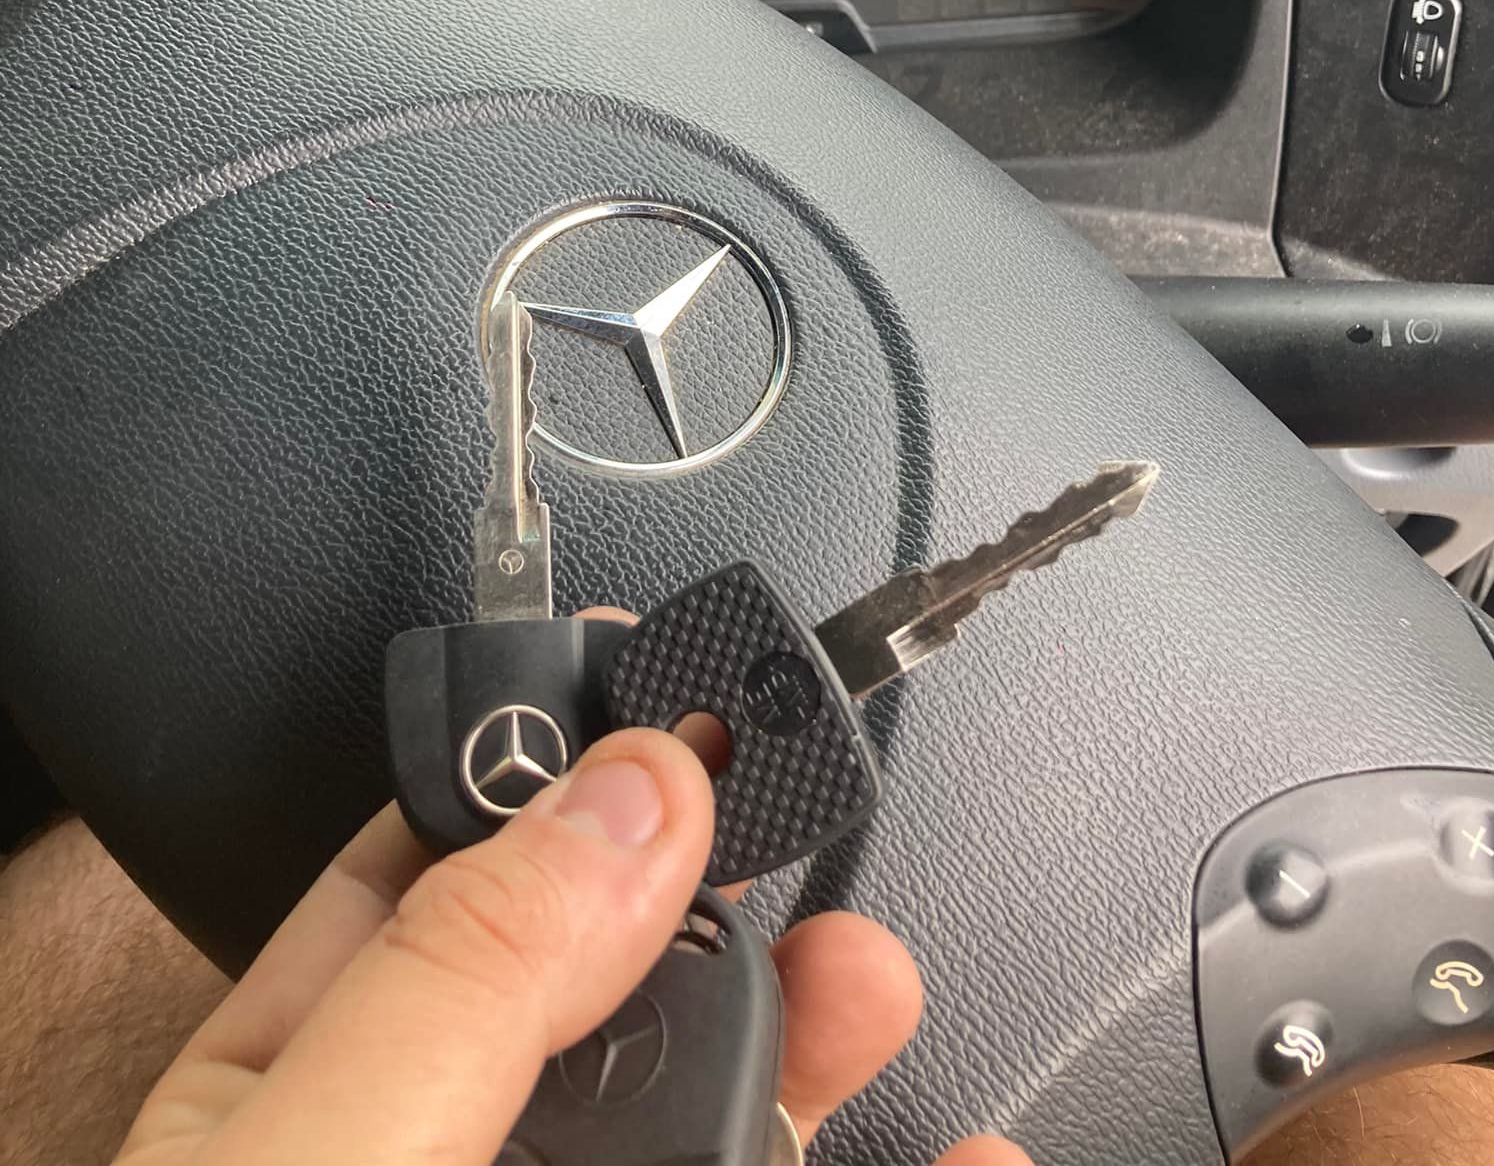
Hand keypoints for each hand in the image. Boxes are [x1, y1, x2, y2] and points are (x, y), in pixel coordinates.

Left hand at [117, 727, 1028, 1164]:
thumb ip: (464, 988)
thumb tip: (632, 793)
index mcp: (292, 1100)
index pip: (438, 872)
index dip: (567, 766)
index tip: (685, 692)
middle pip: (596, 991)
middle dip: (713, 902)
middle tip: (803, 831)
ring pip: (693, 1124)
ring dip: (802, 1044)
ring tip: (879, 990)